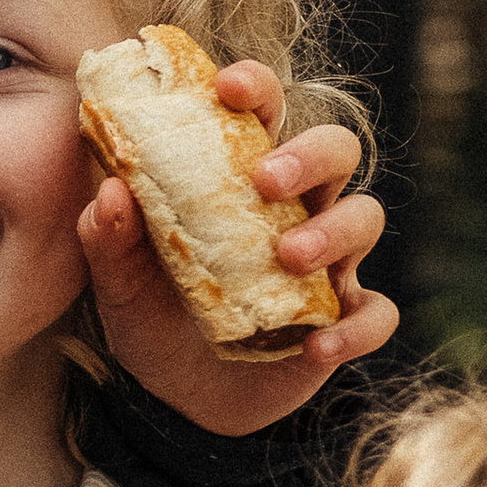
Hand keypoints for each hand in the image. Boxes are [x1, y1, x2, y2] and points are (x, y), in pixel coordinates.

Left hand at [80, 60, 395, 433]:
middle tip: (266, 181)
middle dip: (308, 154)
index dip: (256, 88)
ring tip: (288, 257)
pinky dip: (356, 327)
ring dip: (334, 231)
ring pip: (365, 218)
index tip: (229, 87)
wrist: (175, 398)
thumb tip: (109, 191)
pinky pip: (376, 314)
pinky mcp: (343, 321)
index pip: (263, 113)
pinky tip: (317, 344)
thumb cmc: (154, 316)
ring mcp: (328, 264)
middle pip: (335, 149)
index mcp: (242, 179)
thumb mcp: (120, 283)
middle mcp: (296, 208)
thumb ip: (110, 239)